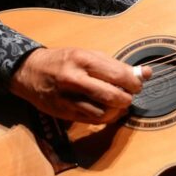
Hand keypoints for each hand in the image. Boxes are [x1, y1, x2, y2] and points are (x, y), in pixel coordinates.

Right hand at [10, 47, 150, 122]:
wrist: (29, 71)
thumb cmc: (62, 61)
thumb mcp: (87, 55)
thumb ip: (115, 65)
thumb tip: (146, 73)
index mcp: (82, 59)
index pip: (117, 75)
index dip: (133, 83)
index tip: (137, 84)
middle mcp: (74, 79)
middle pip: (112, 96)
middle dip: (127, 98)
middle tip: (129, 96)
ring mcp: (67, 98)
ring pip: (103, 113)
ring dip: (117, 111)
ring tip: (119, 104)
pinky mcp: (64, 113)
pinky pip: (91, 120)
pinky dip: (105, 118)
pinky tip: (107, 111)